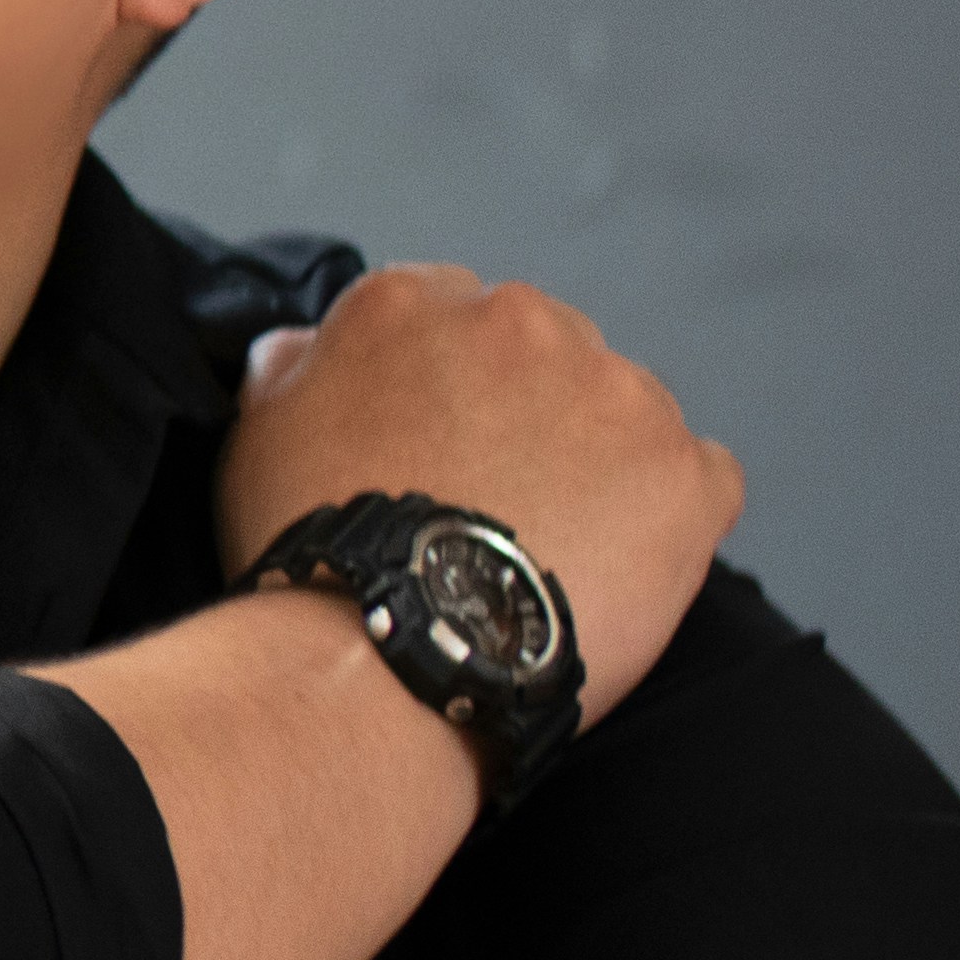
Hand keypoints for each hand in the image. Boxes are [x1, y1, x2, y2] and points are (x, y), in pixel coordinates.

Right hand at [215, 265, 739, 731]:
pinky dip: (672, 517)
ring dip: (599, 459)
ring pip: (623, 410)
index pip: (445, 312)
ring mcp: (613, 391)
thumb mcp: (257, 437)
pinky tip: (620, 563)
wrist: (392, 656)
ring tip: (553, 546)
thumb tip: (304, 349)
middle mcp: (516, 322)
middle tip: (493, 503)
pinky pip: (701, 479)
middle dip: (528, 413)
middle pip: (543, 350)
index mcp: (408, 304)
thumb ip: (294, 371)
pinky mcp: (682, 472)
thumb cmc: (317, 554)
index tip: (436, 443)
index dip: (443, 386)